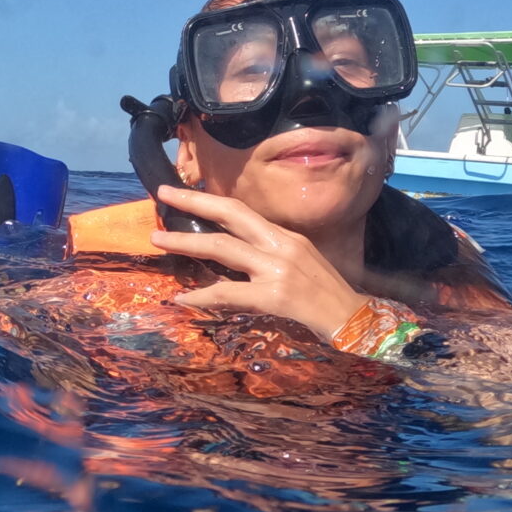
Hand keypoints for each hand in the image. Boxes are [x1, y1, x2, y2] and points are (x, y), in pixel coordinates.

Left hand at [151, 185, 368, 343]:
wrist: (354, 319)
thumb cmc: (326, 293)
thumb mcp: (298, 261)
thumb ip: (267, 252)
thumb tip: (230, 247)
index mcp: (284, 235)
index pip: (241, 210)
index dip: (209, 199)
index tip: (181, 192)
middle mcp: (280, 245)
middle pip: (230, 216)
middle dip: (193, 203)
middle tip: (162, 196)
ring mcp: (278, 269)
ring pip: (223, 248)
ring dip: (186, 242)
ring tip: (158, 240)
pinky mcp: (275, 296)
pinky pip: (229, 293)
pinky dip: (201, 296)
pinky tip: (182, 298)